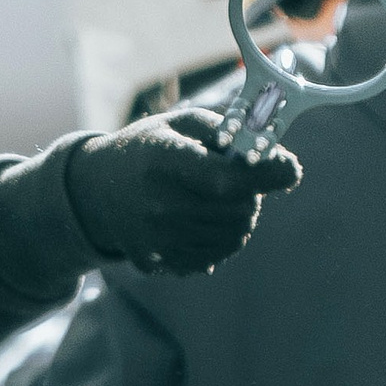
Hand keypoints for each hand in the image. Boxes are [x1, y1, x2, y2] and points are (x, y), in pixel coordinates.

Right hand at [61, 108, 298, 275]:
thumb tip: (279, 161)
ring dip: (240, 218)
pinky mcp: (158, 262)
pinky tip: (204, 222)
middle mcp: (158, 204)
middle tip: (236, 182)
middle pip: (240, 210)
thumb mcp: (183, 124)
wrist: (95, 191)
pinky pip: (215, 257)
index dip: (269, 175)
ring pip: (234, 237)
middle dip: (251, 194)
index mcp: (164, 161)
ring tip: (219, 201)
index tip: (290, 169)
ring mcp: (157, 238)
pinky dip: (221, 240)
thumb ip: (233, 133)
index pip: (229, 179)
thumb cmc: (150, 148)